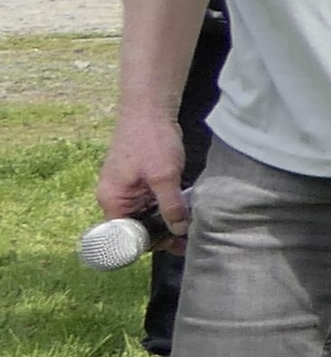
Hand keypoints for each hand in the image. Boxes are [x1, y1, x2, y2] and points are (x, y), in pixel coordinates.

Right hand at [97, 105, 187, 241]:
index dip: (148, 244)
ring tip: (192, 230)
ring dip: (167, 222)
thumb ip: (171, 205)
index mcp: (112, 200)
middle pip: (136, 228)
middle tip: (188, 242)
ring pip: (147, 216)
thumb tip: (178, 230)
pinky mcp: (142, 182)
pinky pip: (153, 202)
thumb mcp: (164, 176)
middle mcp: (116, 198)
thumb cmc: (150, 139)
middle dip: (161, 235)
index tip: (173, 247)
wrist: (150, 109)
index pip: (124, 236)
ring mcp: (129, 190)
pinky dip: (168, 208)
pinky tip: (187, 212)